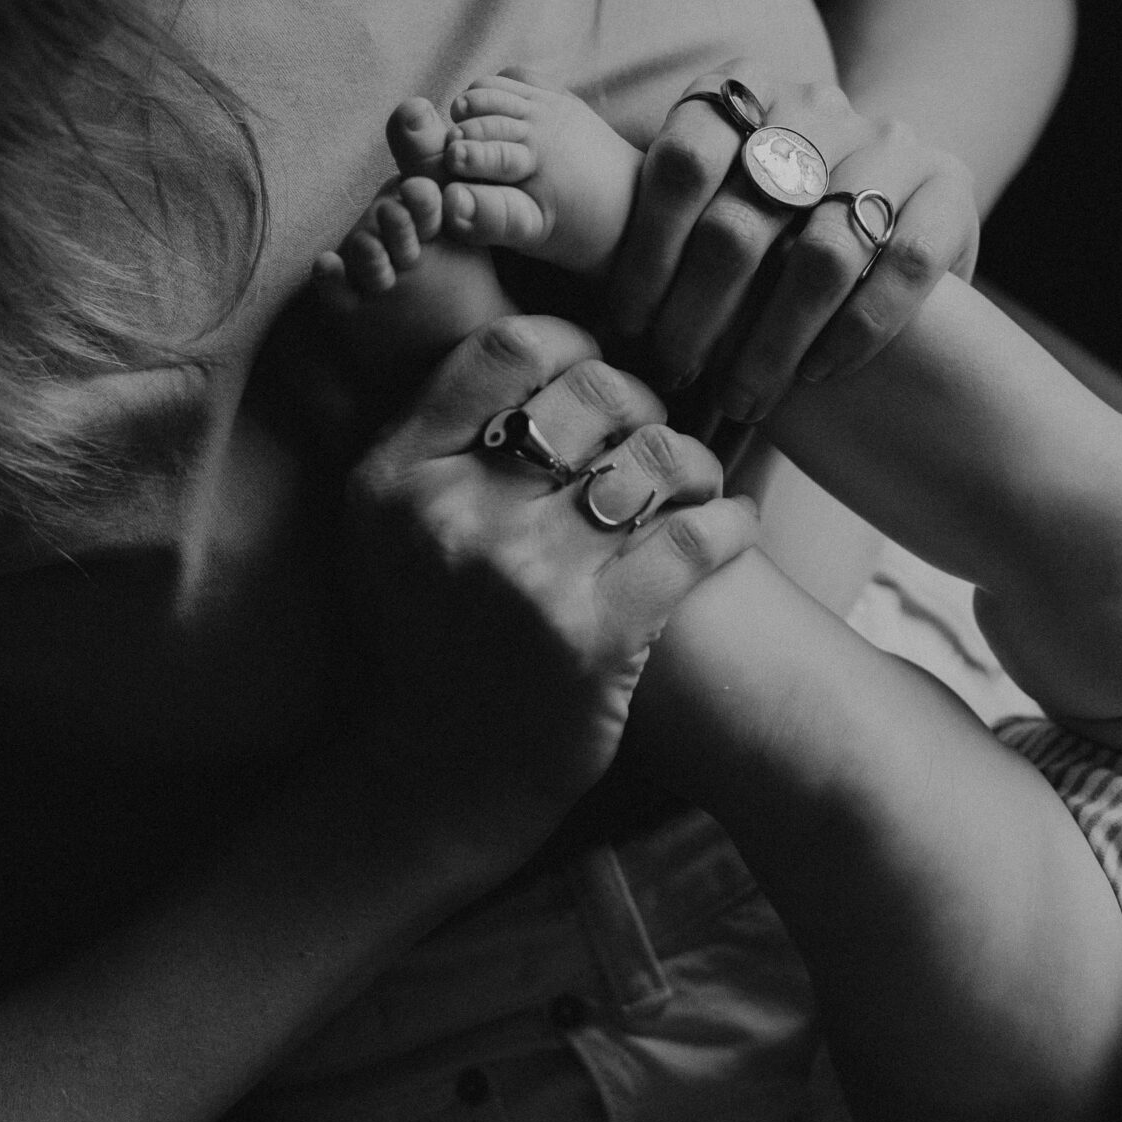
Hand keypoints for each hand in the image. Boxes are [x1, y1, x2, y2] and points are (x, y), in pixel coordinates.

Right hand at [340, 315, 756, 877]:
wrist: (439, 780)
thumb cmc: (431, 636)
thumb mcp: (390, 528)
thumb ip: (441, 436)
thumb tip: (545, 342)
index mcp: (396, 476)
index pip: (509, 347)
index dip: (575, 344)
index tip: (598, 373)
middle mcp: (455, 517)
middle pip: (597, 390)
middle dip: (646, 402)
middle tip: (655, 434)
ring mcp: (526, 579)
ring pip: (658, 457)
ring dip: (696, 462)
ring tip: (696, 482)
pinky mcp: (595, 637)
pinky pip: (696, 537)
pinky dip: (730, 522)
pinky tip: (731, 524)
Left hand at [605, 73, 979, 425]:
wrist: (888, 215)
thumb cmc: (765, 231)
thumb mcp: (706, 205)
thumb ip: (656, 223)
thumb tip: (562, 276)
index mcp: (744, 91)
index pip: (682, 159)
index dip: (647, 250)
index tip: (624, 326)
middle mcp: (819, 104)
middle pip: (745, 216)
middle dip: (699, 314)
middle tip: (675, 376)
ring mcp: (892, 141)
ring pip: (826, 251)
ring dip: (774, 341)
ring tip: (744, 396)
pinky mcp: (951, 187)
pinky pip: (904, 264)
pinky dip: (856, 330)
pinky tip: (819, 373)